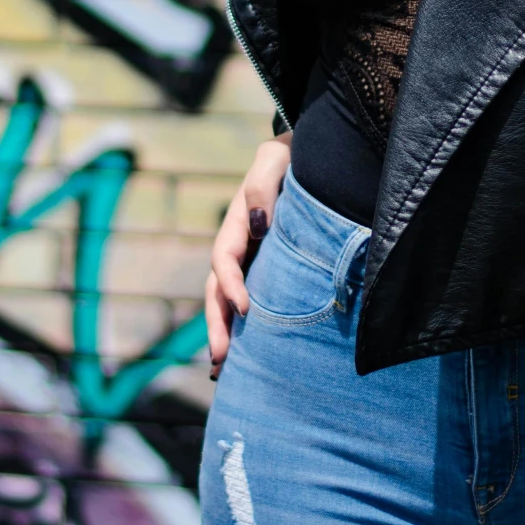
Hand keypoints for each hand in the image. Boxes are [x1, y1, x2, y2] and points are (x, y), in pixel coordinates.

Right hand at [206, 134, 292, 371]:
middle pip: (217, 290)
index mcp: (236, 222)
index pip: (224, 258)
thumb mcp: (274, 160)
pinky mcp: (265, 269)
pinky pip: (250, 299)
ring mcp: (250, 259)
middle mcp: (238, 245)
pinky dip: (243, 327)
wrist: (307, 154)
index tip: (246, 308)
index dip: (231, 284)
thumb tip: (255, 224)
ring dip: (224, 333)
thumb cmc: (291, 157)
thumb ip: (261, 186)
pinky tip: (246, 356)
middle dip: (217, 324)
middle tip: (220, 358)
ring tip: (222, 370)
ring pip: (227, 301)